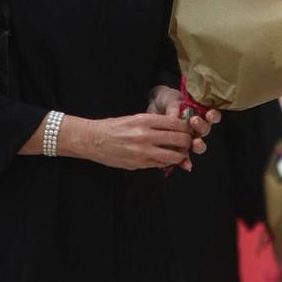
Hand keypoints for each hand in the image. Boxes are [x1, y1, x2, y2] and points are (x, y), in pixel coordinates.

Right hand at [71, 114, 192, 171]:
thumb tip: (174, 127)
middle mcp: (145, 135)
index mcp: (145, 120)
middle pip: (179, 139)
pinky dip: (166, 162)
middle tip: (188, 142)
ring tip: (179, 153)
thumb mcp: (134, 118)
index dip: (186, 126)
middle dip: (188, 141)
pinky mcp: (139, 164)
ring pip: (173, 156)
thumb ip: (154, 123)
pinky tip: (164, 159)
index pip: (176, 122)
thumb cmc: (113, 127)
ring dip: (180, 155)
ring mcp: (143, 151)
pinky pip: (160, 164)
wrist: (93, 140)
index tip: (188, 128)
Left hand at [148, 85, 219, 165]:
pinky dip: (185, 161)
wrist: (154, 108)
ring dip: (198, 145)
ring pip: (198, 145)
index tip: (209, 114)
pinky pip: (184, 157)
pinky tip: (186, 164)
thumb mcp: (171, 101)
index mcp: (200, 113)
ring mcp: (189, 138)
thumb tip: (178, 120)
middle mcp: (197, 127)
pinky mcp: (179, 147)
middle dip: (202, 127)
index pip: (212, 116)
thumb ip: (175, 110)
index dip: (213, 116)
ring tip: (194, 143)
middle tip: (194, 121)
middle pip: (205, 130)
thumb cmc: (167, 101)